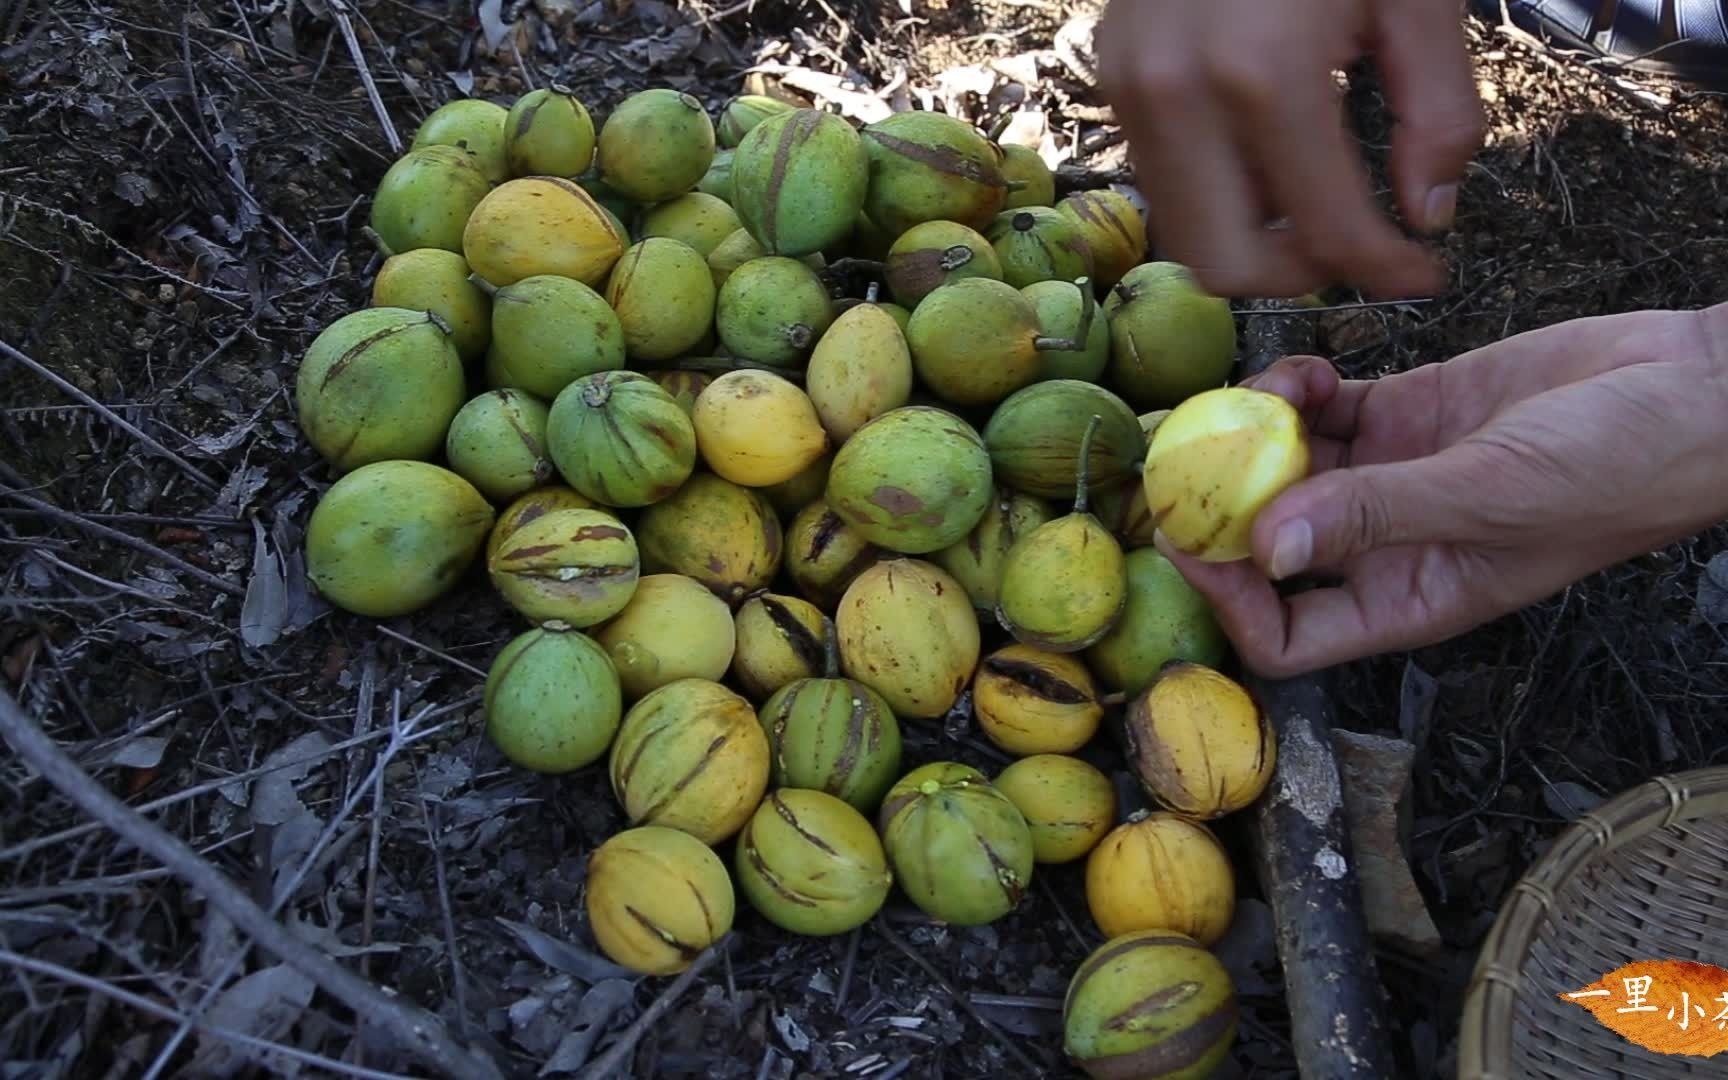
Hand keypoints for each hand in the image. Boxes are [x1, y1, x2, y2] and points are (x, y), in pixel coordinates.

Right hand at [1094, 0, 1485, 299]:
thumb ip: (1439, 111)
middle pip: (1227, 265)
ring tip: (1318, 200)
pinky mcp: (1113, 75)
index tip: (1424, 274)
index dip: (1388, 271)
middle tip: (1359, 244)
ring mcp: (1132, 88)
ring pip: (1185, 232)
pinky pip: (1165, 177)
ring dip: (1257, 240)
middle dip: (1304, 273)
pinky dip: (1224, 192)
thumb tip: (1428, 214)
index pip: (1329, 228)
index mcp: (1266, 73)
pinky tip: (1272, 151)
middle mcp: (1180, 94)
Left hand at [1155, 304, 1727, 677]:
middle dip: (1218, 509)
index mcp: (1407, 599)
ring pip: (1285, 469)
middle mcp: (1385, 547)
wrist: (1689, 387)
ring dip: (1255, 436)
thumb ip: (1379, 515)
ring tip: (1256, 396)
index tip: (1191, 539)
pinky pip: (1322, 412)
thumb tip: (1269, 546)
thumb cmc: (1617, 468)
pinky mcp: (1404, 415)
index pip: (1287, 636)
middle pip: (1267, 547)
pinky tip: (1300, 371)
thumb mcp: (1493, 496)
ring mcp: (1389, 478)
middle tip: (1180, 460)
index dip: (1230, 602)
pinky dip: (1296, 391)